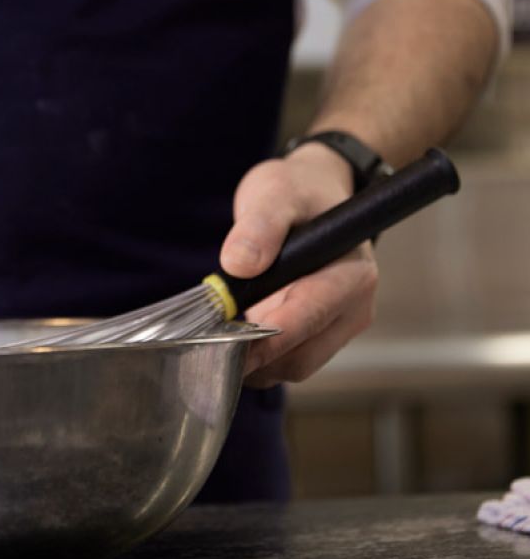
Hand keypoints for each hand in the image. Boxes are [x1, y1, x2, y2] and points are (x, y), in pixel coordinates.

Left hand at [218, 143, 379, 387]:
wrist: (310, 195)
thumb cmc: (297, 192)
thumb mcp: (275, 193)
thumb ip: (260, 225)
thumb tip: (240, 263)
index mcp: (351, 274)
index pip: (309, 318)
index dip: (267, 339)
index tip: (227, 346)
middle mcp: (353, 307)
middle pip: (301, 356)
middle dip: (255, 356)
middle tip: (205, 344)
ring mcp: (337, 325)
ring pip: (293, 366)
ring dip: (254, 361)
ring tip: (215, 337)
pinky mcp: (318, 334)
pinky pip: (286, 360)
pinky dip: (258, 357)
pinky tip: (231, 336)